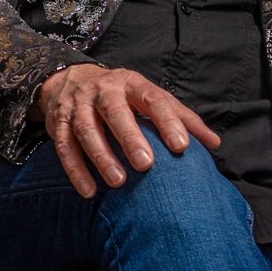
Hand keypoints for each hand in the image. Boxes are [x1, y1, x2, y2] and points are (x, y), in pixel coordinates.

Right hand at [32, 63, 220, 198]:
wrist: (68, 79)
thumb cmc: (121, 95)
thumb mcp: (150, 97)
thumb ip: (181, 118)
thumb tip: (214, 143)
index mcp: (131, 84)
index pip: (152, 99)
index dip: (167, 122)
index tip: (181, 147)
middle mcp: (102, 91)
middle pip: (114, 112)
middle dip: (129, 137)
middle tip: (146, 164)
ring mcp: (78, 106)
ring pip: (86, 130)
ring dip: (101, 156)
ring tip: (118, 182)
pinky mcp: (57, 122)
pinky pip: (64, 146)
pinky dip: (75, 170)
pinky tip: (89, 191)